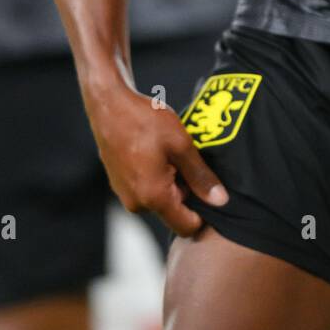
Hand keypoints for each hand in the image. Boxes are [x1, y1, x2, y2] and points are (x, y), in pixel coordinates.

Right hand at [84, 80, 227, 237]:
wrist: (109, 103)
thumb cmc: (144, 120)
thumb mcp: (181, 145)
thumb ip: (201, 176)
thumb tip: (220, 201)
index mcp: (153, 197)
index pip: (186, 226)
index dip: (203, 212)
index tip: (207, 186)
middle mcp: (136, 204)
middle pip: (173, 211)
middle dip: (185, 190)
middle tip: (186, 159)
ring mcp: (124, 194)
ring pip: (159, 199)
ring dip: (170, 181)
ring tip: (170, 152)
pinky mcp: (119, 184)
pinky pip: (145, 189)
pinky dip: (156, 175)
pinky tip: (156, 151)